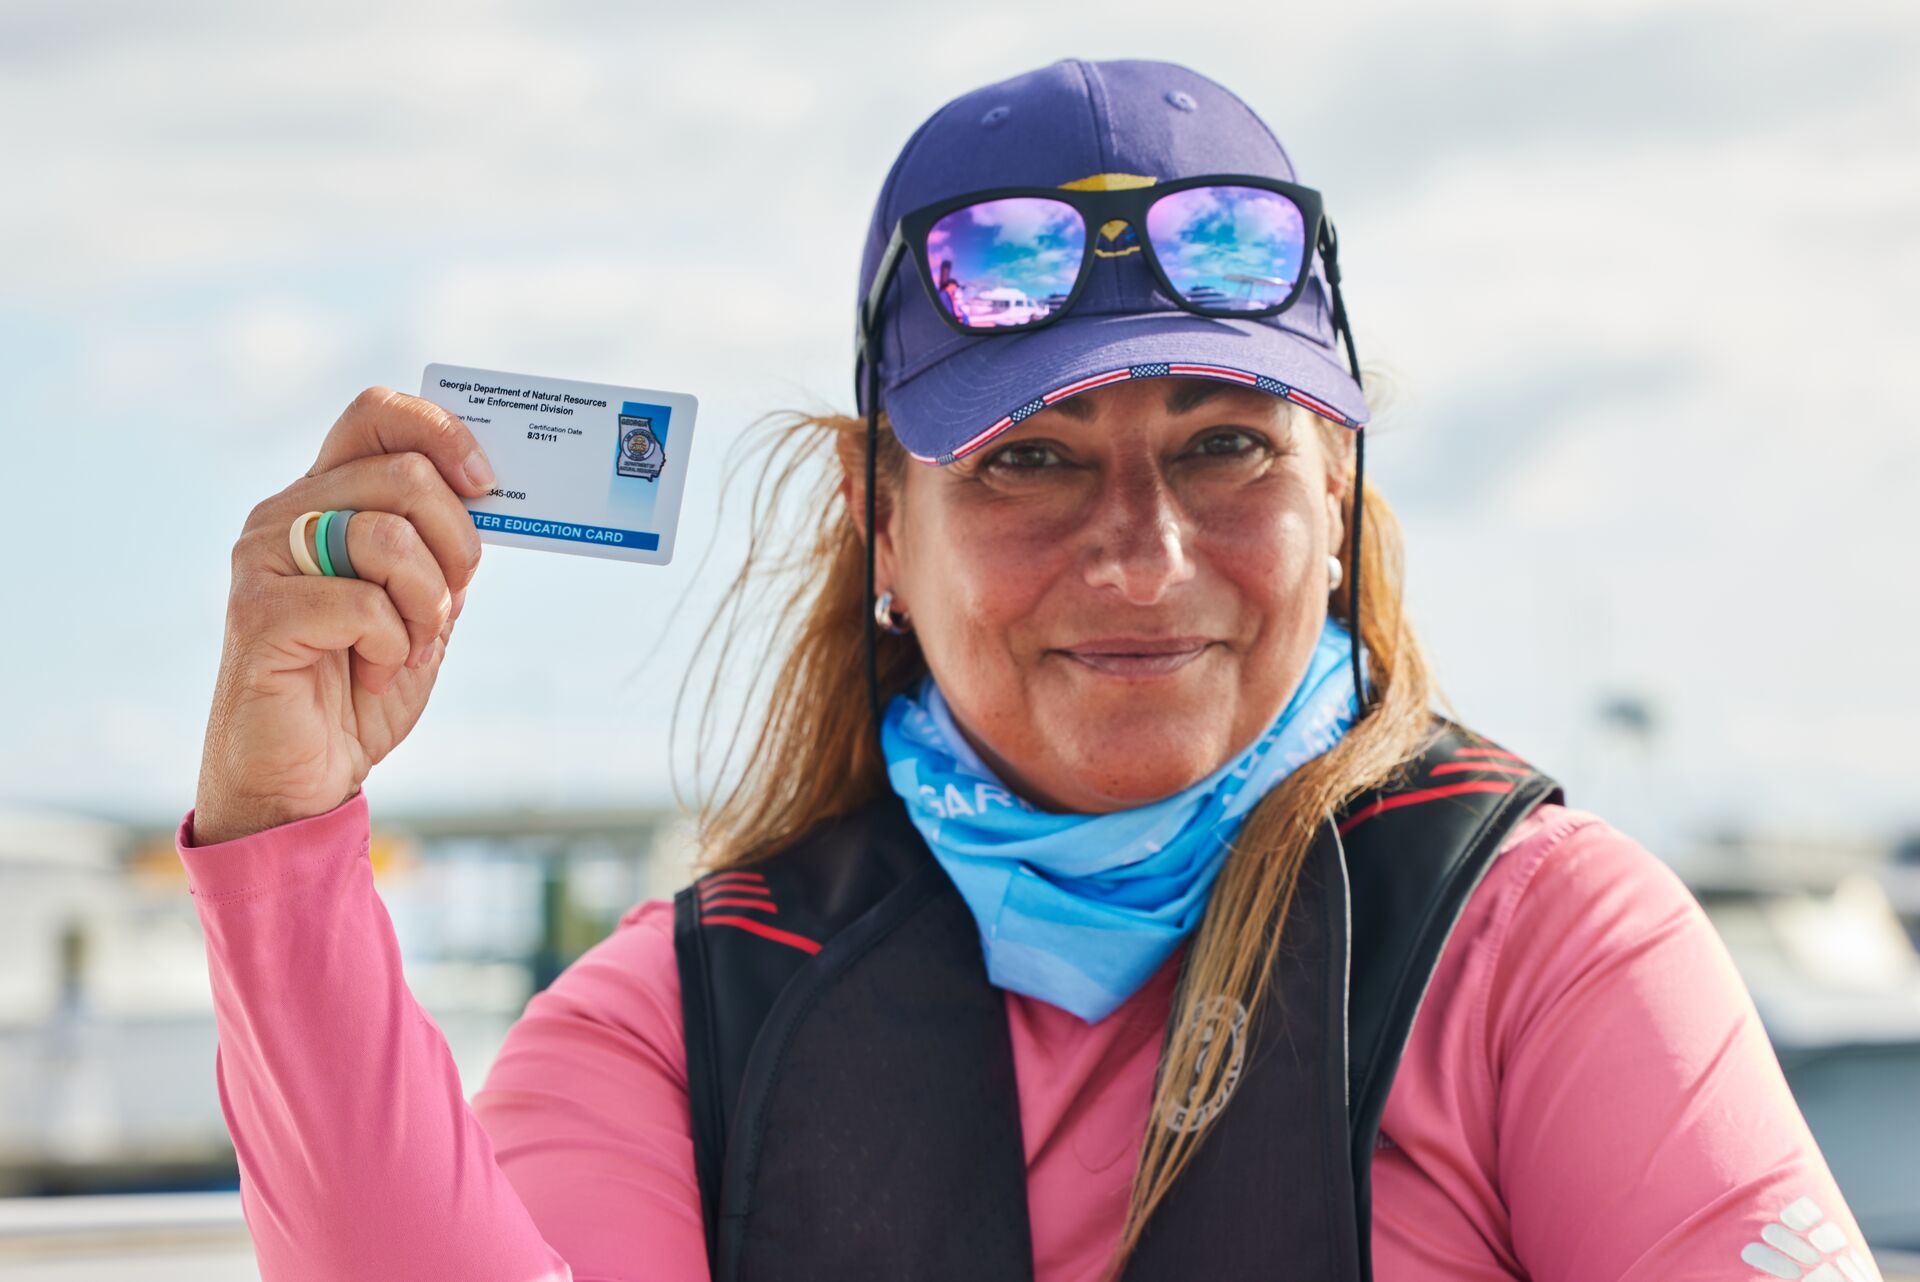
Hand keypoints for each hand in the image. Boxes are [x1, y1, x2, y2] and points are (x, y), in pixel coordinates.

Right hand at [189, 388, 493, 844]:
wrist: (307, 772)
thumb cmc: (362, 684)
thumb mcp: (422, 604)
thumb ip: (441, 549)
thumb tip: (489, 492)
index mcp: (324, 499)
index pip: (375, 415)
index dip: (440, 431)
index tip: (486, 481)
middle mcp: (284, 514)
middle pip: (403, 475)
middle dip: (456, 546)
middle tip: (447, 605)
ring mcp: (263, 560)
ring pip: (388, 535)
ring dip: (426, 603)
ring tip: (408, 644)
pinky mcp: (258, 613)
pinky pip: (363, 603)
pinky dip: (392, 644)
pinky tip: (373, 669)